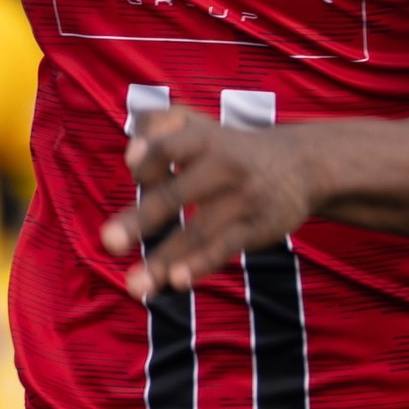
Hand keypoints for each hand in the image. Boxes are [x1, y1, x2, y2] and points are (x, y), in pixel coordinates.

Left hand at [101, 108, 321, 295]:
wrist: (301, 164)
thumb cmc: (229, 147)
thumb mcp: (197, 124)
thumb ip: (156, 126)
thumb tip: (130, 153)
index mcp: (204, 138)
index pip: (168, 147)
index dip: (148, 159)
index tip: (134, 174)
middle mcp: (224, 167)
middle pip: (175, 195)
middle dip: (140, 221)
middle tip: (108, 242)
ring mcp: (242, 200)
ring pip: (198, 232)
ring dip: (164, 259)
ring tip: (134, 284)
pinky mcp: (257, 228)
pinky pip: (225, 249)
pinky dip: (200, 265)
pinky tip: (176, 282)